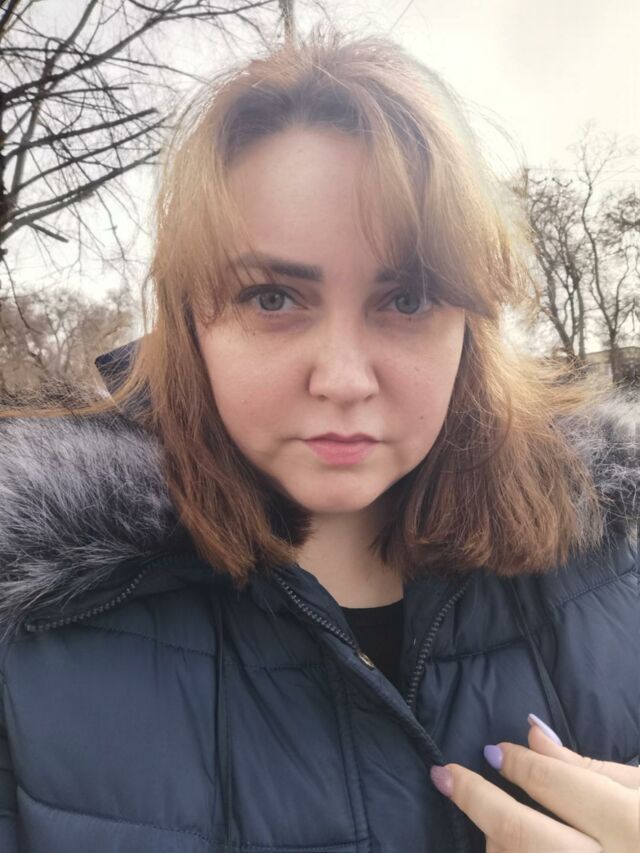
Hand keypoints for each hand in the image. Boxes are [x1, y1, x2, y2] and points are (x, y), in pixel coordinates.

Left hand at [430, 714, 639, 851]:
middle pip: (524, 837)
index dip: (519, 764)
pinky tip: (504, 850)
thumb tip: (533, 733)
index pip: (561, 786)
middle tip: (445, 776)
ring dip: (496, 847)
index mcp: (638, 830)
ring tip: (494, 827)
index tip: (491, 750)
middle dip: (478, 802)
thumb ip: (593, 770)